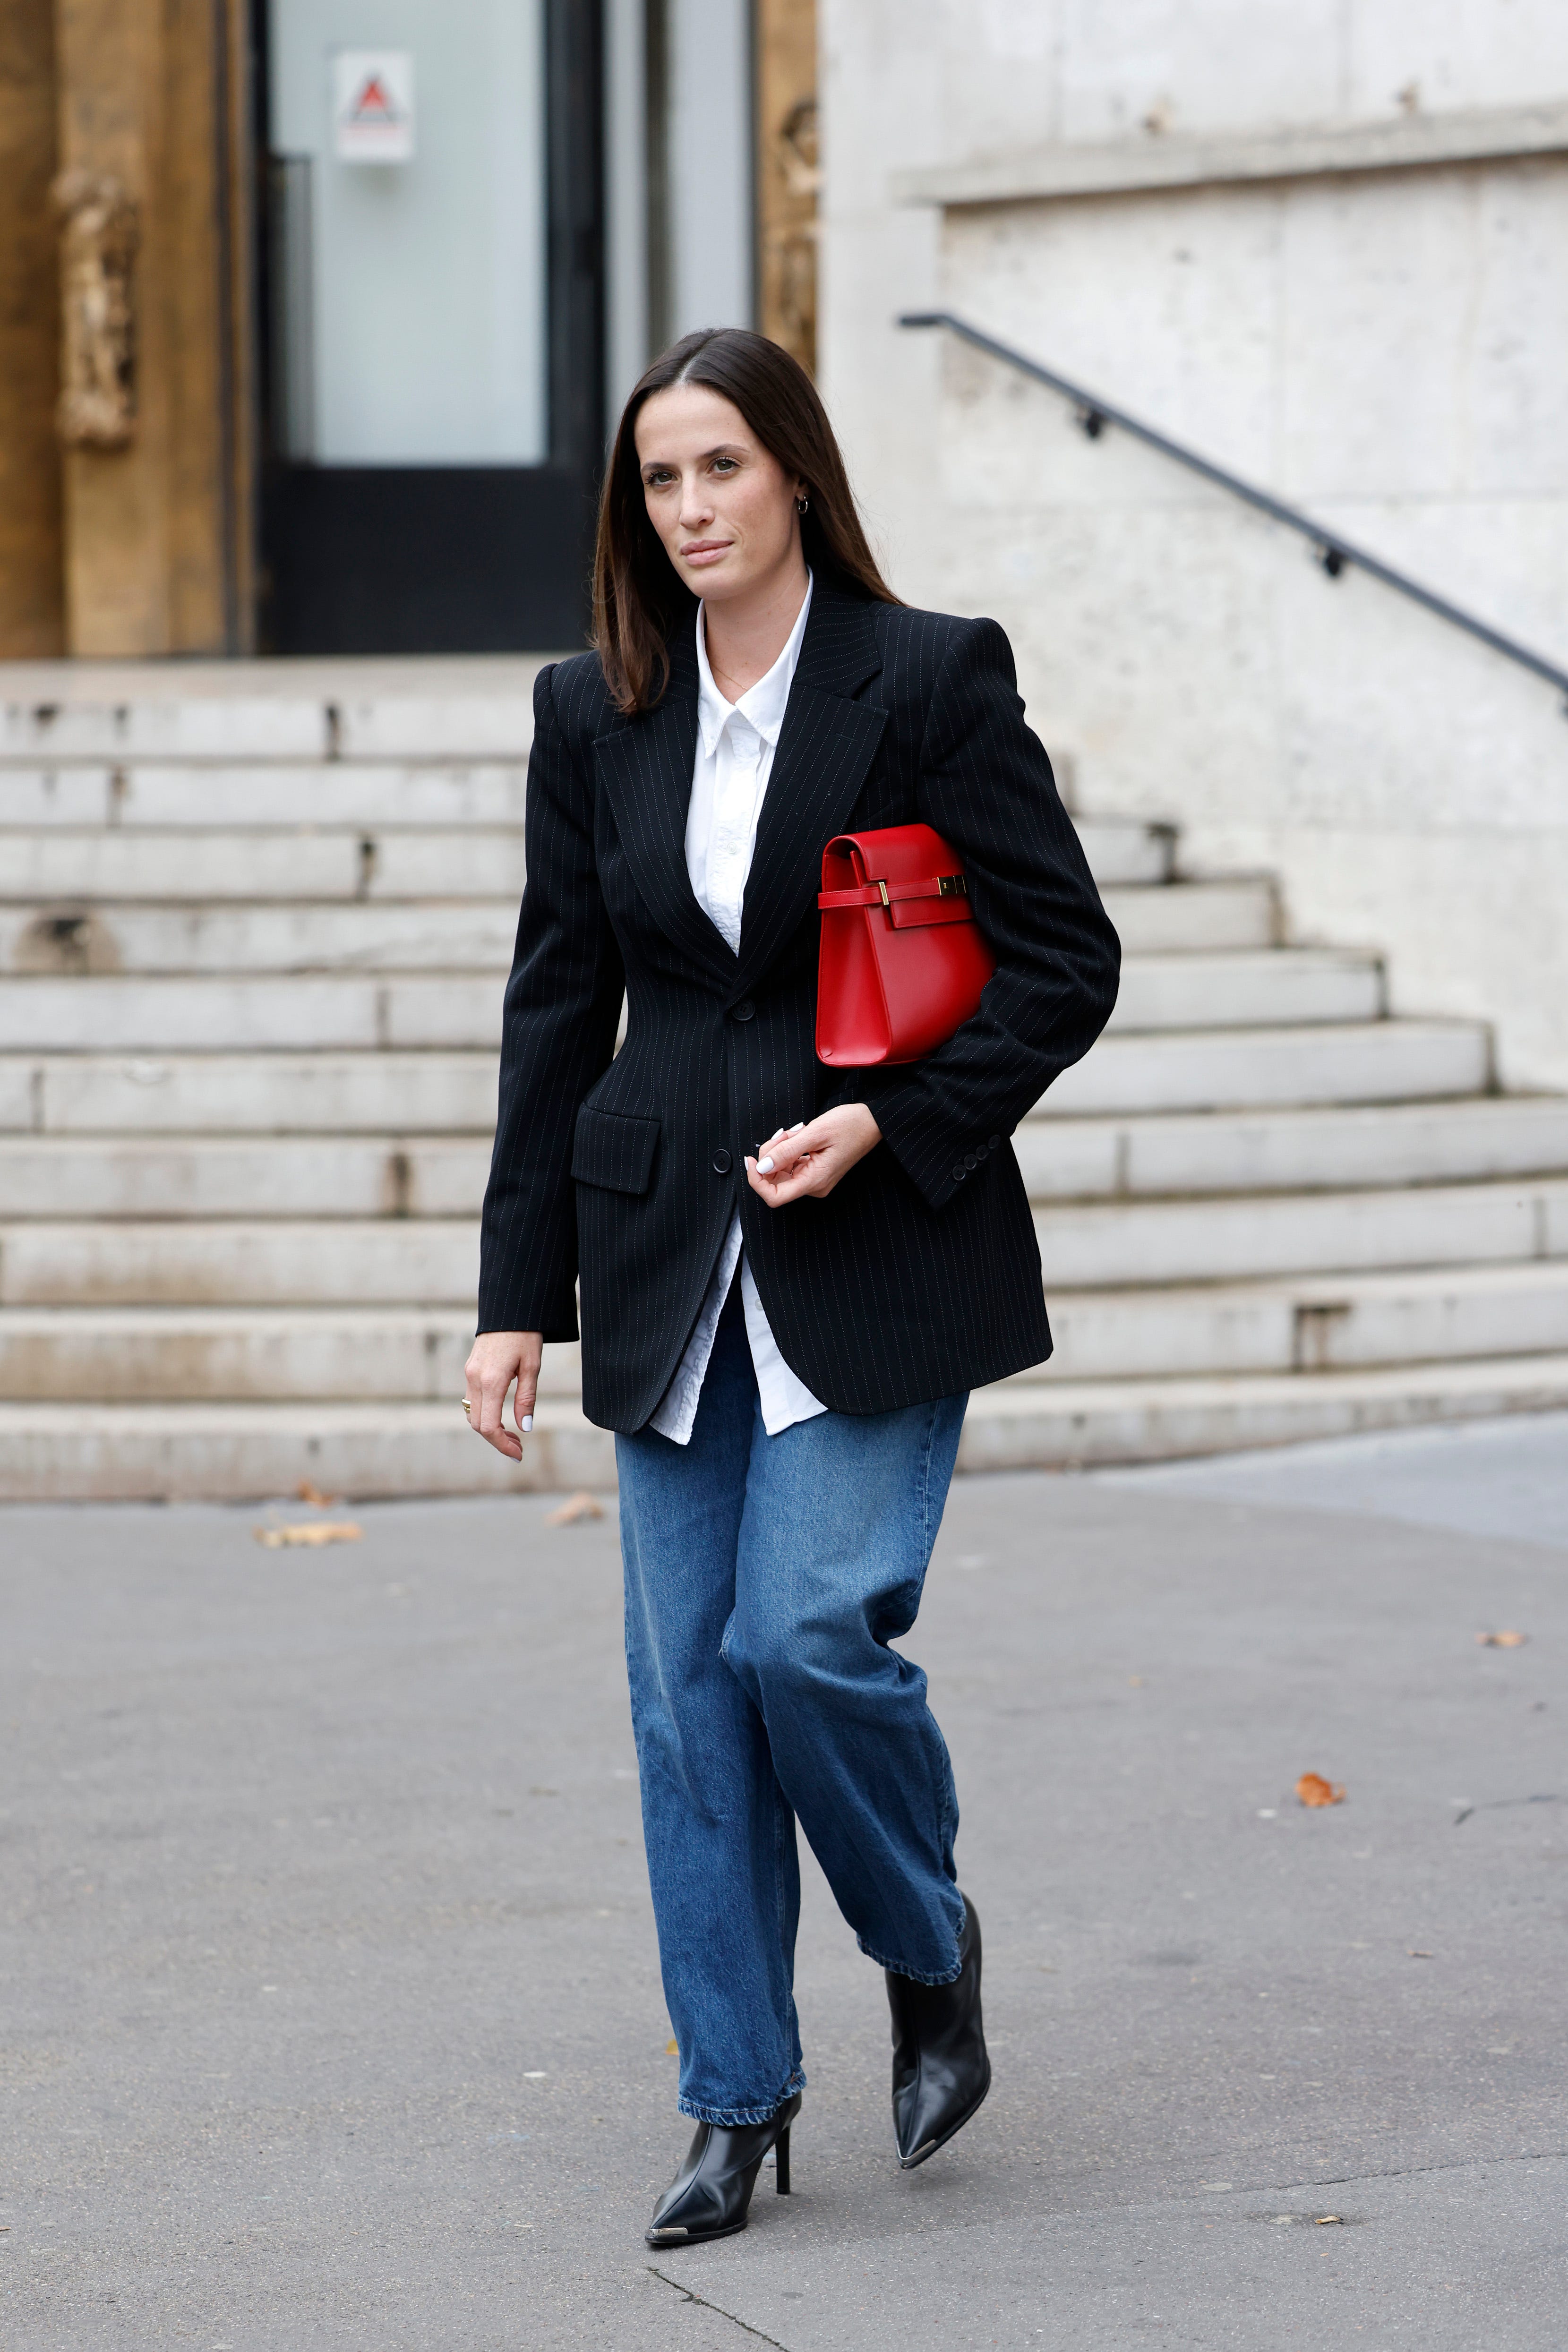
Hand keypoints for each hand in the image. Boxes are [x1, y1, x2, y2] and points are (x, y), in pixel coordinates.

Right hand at [463, 1330, 542, 1459]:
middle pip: (477, 1424)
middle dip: (497, 1440)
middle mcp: (475, 1379)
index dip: (502, 1445)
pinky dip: (484, 1414)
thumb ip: (526, 1398)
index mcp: (491, 1381)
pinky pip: (471, 1400)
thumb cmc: (526, 1335)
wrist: (509, 1308)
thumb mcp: (532, 1366)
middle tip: (518, 1447)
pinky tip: (501, 1415)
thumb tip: (524, 1428)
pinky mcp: (469, 1369)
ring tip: (512, 1434)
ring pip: (472, 1414)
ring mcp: (469, 1374)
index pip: (488, 1426)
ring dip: (489, 1429)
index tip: (518, 1453)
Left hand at [745, 1104, 881, 1206]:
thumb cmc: (850, 1125)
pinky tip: (798, 1135)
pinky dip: (788, 1150)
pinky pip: (791, 1165)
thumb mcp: (815, 1133)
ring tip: (795, 1132)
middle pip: (775, 1181)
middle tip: (783, 1134)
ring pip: (781, 1171)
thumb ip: (786, 1151)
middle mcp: (814, 1186)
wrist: (873, 1122)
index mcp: (815, 1181)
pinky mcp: (815, 1171)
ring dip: (780, 1150)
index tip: (750, 1160)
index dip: (756, 1181)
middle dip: (770, 1157)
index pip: (774, 1197)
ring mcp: (815, 1180)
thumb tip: (761, 1167)